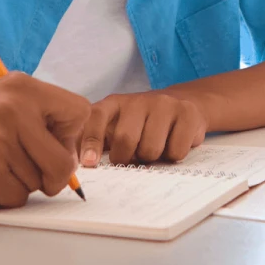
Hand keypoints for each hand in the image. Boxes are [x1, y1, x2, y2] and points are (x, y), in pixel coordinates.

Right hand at [0, 73, 89, 210]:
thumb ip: (43, 122)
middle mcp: (11, 108)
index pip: (79, 112)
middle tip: (23, 168)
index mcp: (20, 87)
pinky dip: (3, 197)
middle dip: (51, 175)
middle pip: (64, 160)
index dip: (70, 137)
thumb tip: (77, 157)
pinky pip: (17, 200)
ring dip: (20, 185)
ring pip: (40, 183)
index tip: (51, 144)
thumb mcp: (4, 107)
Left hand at [79, 90, 208, 166]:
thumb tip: (77, 164)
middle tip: (132, 158)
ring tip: (154, 148)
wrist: (184, 103)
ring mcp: (164, 104)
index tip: (89, 163)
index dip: (90, 142)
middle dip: (126, 158)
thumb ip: (96, 141)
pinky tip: (172, 144)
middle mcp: (138, 100)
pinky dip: (172, 157)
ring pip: (151, 150)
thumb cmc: (142, 123)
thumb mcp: (116, 125)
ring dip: (151, 159)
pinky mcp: (187, 113)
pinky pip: (176, 151)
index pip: (96, 118)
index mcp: (114, 103)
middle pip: (125, 140)